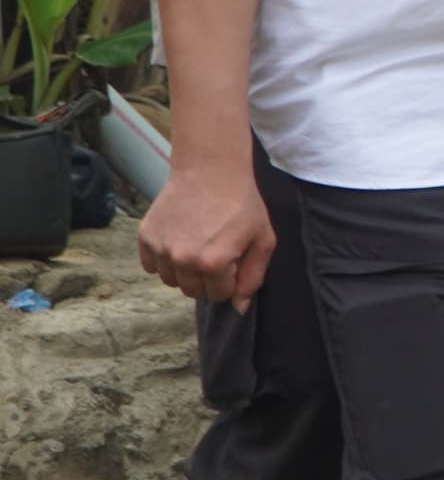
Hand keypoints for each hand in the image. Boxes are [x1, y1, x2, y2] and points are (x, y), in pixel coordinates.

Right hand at [137, 163, 273, 306]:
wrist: (210, 171)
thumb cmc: (242, 206)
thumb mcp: (262, 241)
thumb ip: (252, 278)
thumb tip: (238, 308)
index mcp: (213, 264)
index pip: (220, 295)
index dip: (230, 281)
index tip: (233, 261)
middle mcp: (183, 260)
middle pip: (193, 292)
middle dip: (208, 280)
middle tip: (215, 255)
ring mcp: (161, 249)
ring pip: (171, 282)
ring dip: (184, 272)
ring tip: (197, 248)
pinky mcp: (145, 238)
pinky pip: (151, 267)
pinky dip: (164, 261)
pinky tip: (178, 243)